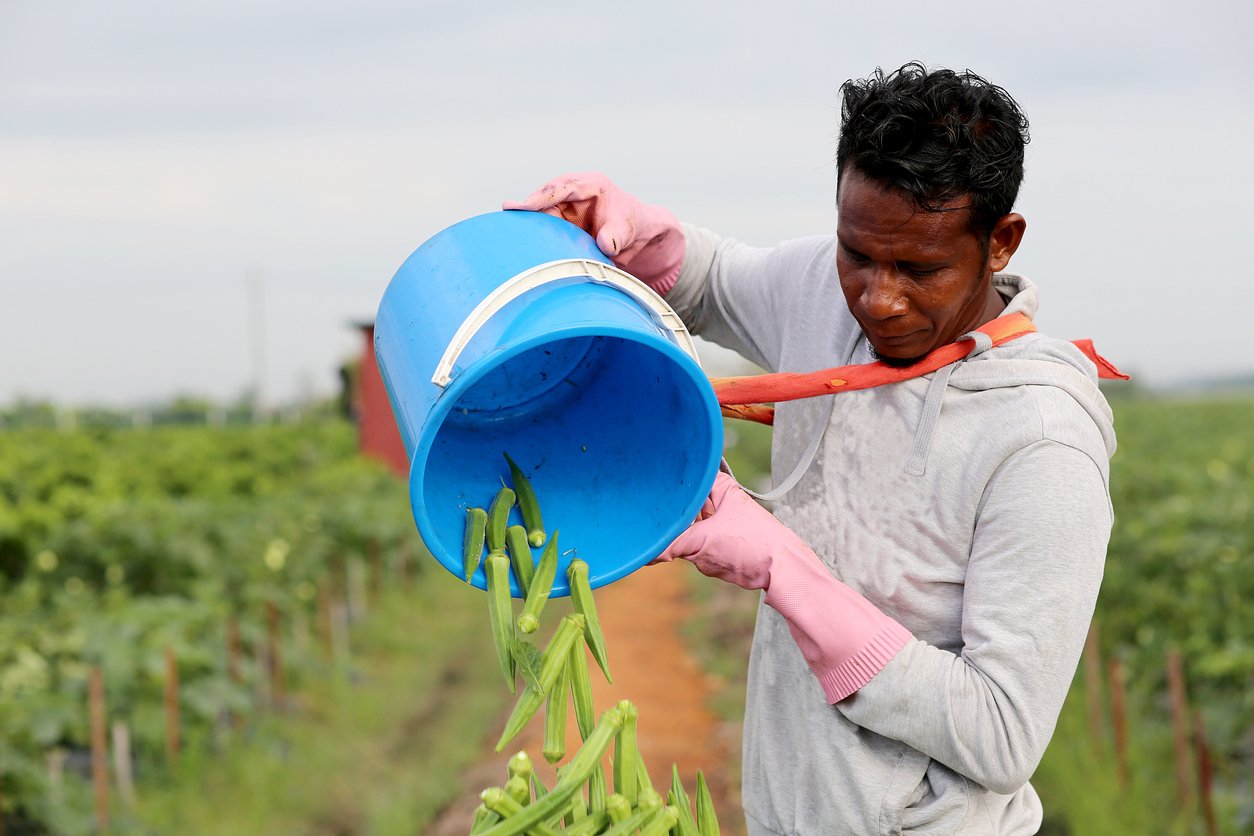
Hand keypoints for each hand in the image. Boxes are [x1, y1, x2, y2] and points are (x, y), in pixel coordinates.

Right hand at [503, 172, 684, 294]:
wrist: (638, 238)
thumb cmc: (634, 227)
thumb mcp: (628, 230)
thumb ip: (616, 236)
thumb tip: (604, 244)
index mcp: (593, 185)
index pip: (564, 187)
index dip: (543, 196)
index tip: (526, 206)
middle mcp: (575, 193)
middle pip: (546, 198)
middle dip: (528, 208)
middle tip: (507, 214)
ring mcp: (567, 208)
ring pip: (542, 214)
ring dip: (530, 224)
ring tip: (510, 232)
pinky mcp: (562, 223)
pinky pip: (545, 227)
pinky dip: (536, 235)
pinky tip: (520, 243)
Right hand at [654, 471, 912, 702]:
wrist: (787, 574)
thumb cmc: (753, 546)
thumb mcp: (702, 543)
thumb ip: (668, 545)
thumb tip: (643, 553)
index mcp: (721, 489)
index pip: (689, 476)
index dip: (671, 482)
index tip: (649, 487)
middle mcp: (724, 504)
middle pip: (687, 508)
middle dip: (678, 523)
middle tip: (664, 525)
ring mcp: (728, 526)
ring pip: (693, 532)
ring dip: (692, 545)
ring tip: (704, 551)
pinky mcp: (731, 548)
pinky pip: (704, 550)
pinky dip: (702, 558)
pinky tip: (712, 563)